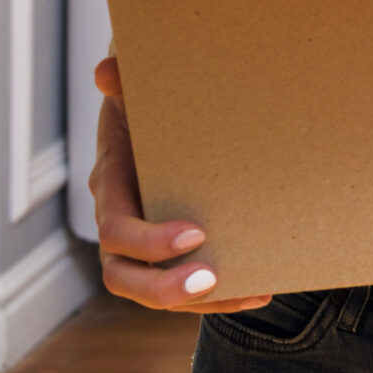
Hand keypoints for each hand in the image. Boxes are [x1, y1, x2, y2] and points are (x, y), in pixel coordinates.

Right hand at [90, 57, 270, 313]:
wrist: (166, 113)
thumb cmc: (152, 101)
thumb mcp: (140, 88)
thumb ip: (126, 81)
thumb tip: (108, 72)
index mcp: (112, 186)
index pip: (116, 230)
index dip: (148, 240)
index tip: (196, 234)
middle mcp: (120, 223)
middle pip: (123, 276)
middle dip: (163, 288)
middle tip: (209, 280)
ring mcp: (143, 243)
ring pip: (154, 292)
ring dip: (198, 301)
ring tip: (251, 292)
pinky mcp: (171, 251)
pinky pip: (185, 286)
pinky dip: (220, 295)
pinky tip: (263, 289)